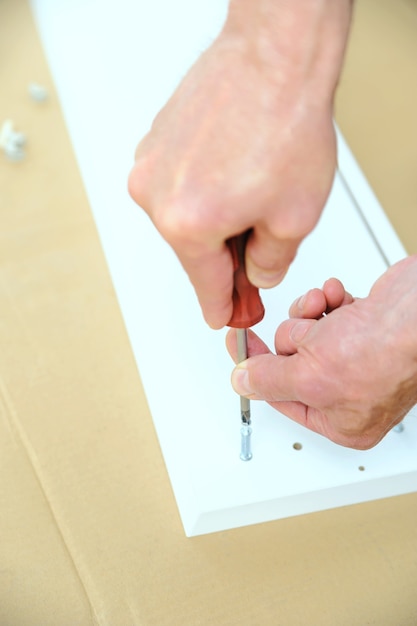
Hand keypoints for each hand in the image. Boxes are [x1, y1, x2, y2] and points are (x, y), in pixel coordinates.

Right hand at [128, 2, 351, 327]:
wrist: (273, 55)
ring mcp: (151, 165)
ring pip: (187, 216)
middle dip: (228, 256)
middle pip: (195, 250)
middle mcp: (156, 196)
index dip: (223, 307)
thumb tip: (255, 275)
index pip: (205, 286)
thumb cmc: (285, 122)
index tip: (226, 317)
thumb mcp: (295, 217)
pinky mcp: (154, 142)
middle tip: (259, 253)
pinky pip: (181, 184)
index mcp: (187, 224)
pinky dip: (207, 188)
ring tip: (255, 188)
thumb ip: (270, 263)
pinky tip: (237, 170)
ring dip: (218, 217)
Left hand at [227, 256, 416, 448]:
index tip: (238, 347)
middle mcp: (350, 393)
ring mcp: (357, 358)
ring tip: (326, 316)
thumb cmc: (384, 351)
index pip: (282, 397)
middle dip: (295, 339)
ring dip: (309, 318)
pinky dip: (326, 302)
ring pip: (306, 334)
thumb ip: (269, 380)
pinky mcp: (362, 328)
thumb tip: (243, 383)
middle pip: (292, 362)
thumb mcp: (308, 376)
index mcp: (341, 421)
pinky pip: (325, 314)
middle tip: (310, 336)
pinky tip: (336, 298)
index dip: (256, 370)